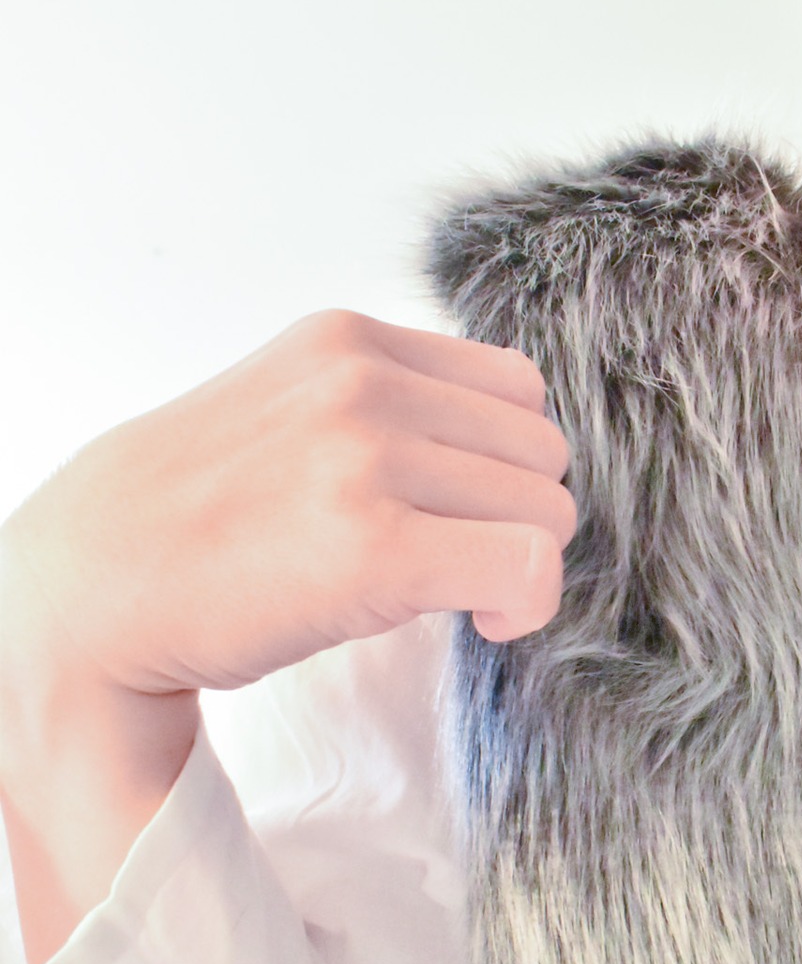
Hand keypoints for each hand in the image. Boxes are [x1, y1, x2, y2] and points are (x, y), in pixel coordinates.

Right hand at [0, 307, 577, 696]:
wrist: (93, 587)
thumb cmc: (194, 520)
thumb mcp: (289, 412)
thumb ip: (384, 407)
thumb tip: (502, 452)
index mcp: (347, 340)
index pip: (515, 388)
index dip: (508, 462)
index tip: (464, 515)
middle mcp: (362, 382)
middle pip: (540, 449)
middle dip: (516, 516)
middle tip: (456, 566)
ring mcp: (366, 457)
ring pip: (546, 509)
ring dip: (519, 564)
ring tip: (451, 594)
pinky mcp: (374, 545)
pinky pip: (527, 564)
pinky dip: (527, 604)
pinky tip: (482, 623)